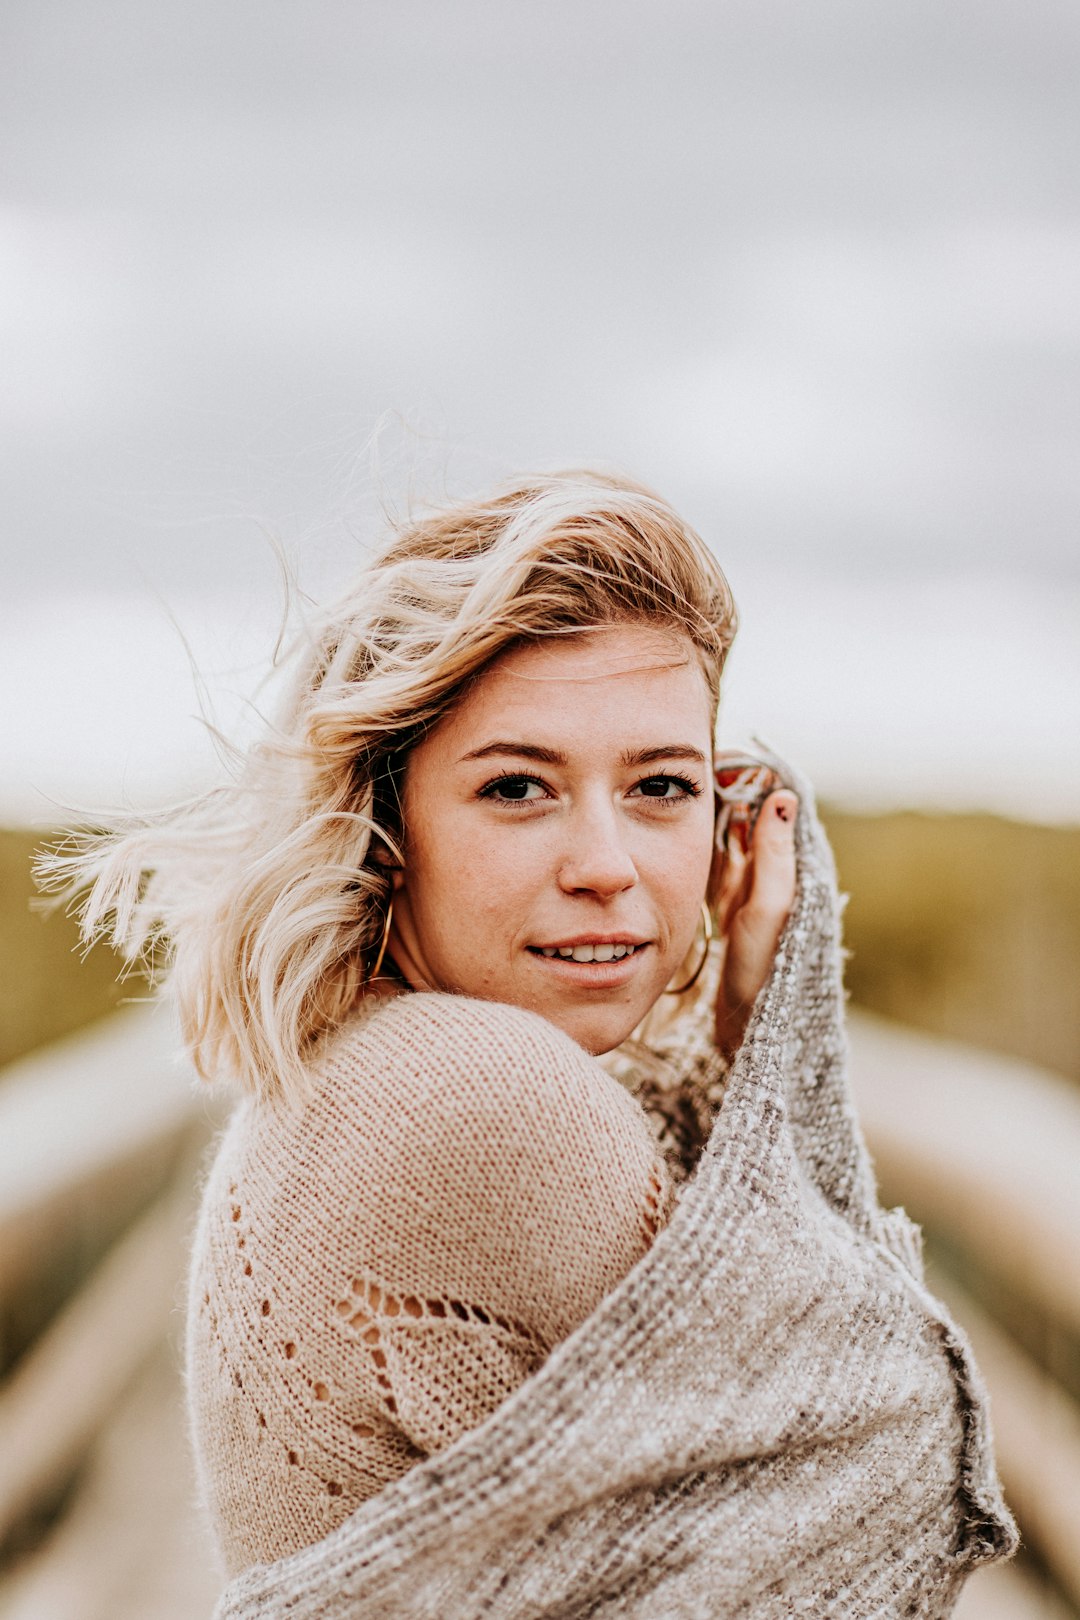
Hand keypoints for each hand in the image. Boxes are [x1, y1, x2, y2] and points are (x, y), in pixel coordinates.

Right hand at [712, 788, 797, 1057]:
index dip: (760, 780)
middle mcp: (778, 883)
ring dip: (720, 817)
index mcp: (795, 876)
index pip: (781, 811)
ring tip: (697, 788)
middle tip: (706, 764)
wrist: (752, 1031)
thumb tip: (782, 797)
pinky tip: (695, 833)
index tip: (732, 755)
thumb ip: (774, 856)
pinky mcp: (735, 917)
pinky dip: (711, 848)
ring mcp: (754, 899)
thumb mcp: (770, 909)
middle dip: (735, 794)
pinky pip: (723, 870)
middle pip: (756, 824)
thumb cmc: (766, 972)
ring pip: (736, 843)